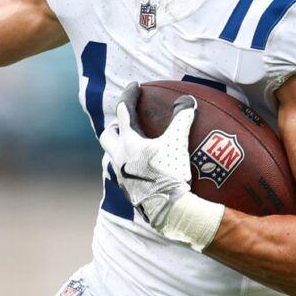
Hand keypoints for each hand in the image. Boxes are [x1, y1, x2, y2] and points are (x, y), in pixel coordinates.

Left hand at [99, 88, 222, 250]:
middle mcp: (120, 158)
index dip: (129, 96)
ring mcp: (122, 176)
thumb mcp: (178, 143)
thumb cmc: (170, 173)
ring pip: (113, 157)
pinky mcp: (128, 192)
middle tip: (124, 123)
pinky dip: (131, 166)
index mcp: (129, 143)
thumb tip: (187, 100)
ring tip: (133, 147)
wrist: (168, 209)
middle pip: (107, 137)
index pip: (123, 112)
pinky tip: (143, 170)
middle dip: (114, 127)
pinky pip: (124, 174)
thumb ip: (182, 118)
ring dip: (120, 148)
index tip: (135, 86)